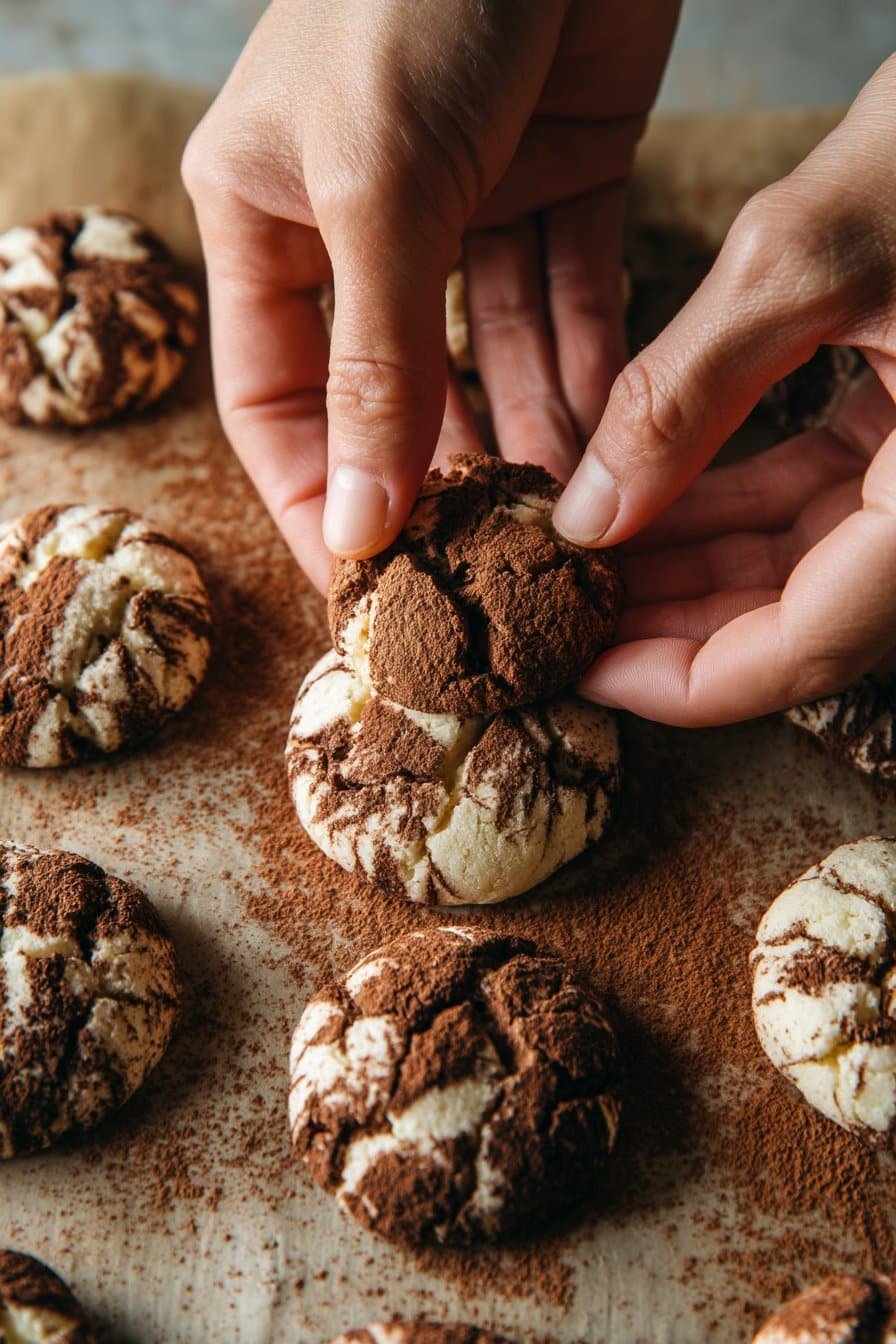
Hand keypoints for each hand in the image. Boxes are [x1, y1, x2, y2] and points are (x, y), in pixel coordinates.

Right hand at [182, 0, 679, 590]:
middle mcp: (360, 219)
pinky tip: (617, 441)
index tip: (370, 583)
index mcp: (268, 214)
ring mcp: (465, 202)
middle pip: (393, 390)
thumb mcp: (379, 187)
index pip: (276, 398)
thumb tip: (358, 515)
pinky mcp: (562, 175)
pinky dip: (594, 365)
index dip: (319, 496)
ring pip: (495, 353)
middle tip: (486, 568)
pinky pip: (572, 297)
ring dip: (533, 433)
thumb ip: (373, 360)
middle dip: (441, 476)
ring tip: (566, 522)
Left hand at [553, 56, 895, 724]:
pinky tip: (643, 493)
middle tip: (566, 613)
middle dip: (671, 624)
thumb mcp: (805, 257)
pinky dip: (726, 503)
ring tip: (584, 555)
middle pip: (794, 618)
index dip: (685, 679)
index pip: (806, 646)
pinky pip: (811, 497)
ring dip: (689, 565)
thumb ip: (683, 395)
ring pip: (796, 563)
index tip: (585, 671)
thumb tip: (588, 518)